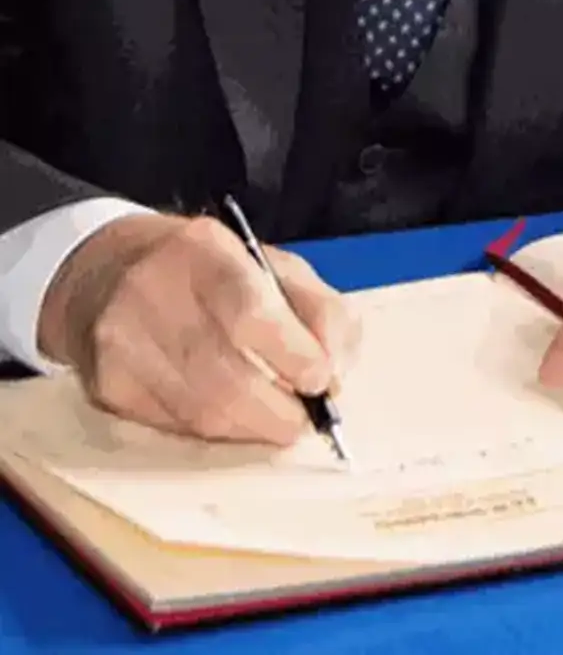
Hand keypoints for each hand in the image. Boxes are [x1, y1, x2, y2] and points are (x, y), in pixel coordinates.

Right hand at [37, 213, 361, 444]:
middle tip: (308, 418)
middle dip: (280, 411)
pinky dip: (219, 430)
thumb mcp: (277, 268)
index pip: (250, 312)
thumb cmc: (213, 272)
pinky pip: (177, 426)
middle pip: (225, 377)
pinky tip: (235, 416)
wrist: (107, 271)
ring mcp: (122, 342)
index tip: (322, 380)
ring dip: (254, 427)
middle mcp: (152, 292)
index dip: (294, 357)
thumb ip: (324, 313)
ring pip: (203, 412)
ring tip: (278, 419)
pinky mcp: (108, 384)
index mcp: (203, 250)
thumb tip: (335, 375)